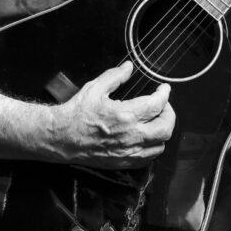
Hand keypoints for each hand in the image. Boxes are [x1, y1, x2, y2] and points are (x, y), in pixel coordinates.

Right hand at [52, 61, 174, 167]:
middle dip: (169, 114)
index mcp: (125, 115)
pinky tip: (146, 137)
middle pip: (165, 128)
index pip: (157, 105)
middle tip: (163, 105)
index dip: (164, 94)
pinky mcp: (122, 162)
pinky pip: (148, 158)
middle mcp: (130, 136)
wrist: (61, 137)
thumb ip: (115, 76)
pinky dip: (153, 147)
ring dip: (162, 131)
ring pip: (160, 146)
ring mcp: (127, 152)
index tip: (164, 89)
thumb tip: (129, 67)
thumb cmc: (76, 113)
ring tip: (155, 120)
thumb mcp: (95, 88)